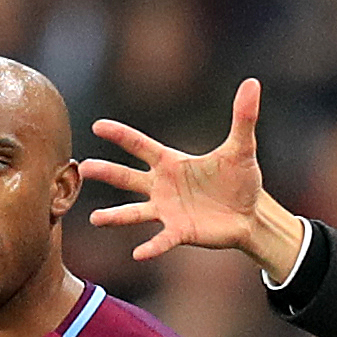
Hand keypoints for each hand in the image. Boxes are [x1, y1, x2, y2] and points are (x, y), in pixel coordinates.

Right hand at [82, 78, 300, 273]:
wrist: (251, 215)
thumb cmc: (240, 180)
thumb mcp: (242, 148)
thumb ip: (243, 117)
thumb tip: (252, 83)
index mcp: (172, 162)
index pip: (140, 145)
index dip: (121, 135)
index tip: (98, 126)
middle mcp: (163, 186)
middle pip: (128, 178)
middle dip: (107, 172)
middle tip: (84, 167)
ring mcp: (168, 211)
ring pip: (135, 212)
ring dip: (116, 216)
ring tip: (95, 218)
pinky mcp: (180, 232)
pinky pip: (162, 240)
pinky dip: (151, 247)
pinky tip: (138, 253)